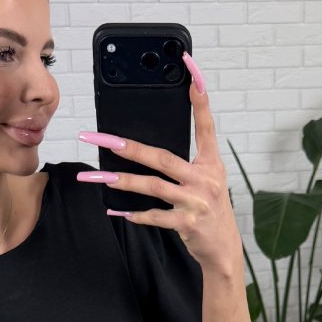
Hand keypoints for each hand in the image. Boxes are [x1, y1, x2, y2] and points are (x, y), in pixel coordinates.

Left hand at [77, 52, 243, 274]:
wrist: (224, 250)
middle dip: (129, 147)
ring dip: (122, 181)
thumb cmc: (210, 211)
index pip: (205, 125)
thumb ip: (186, 165)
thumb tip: (148, 150)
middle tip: (102, 139)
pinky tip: (117, 211)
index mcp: (211, 163)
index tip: (191, 71)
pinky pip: (155, 216)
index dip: (200, 99)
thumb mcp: (207, 181)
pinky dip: (135, 214)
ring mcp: (196, 201)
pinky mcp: (187, 223)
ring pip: (153, 186)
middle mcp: (205, 179)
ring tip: (97, 178)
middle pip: (162, 157)